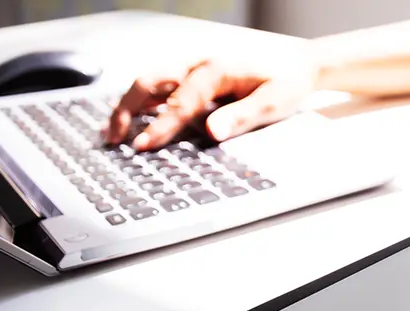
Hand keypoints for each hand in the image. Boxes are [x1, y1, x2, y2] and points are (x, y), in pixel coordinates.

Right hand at [104, 50, 317, 150]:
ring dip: (127, 106)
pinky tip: (131, 121)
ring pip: (149, 82)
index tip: (143, 146)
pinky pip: (160, 87)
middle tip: (112, 139)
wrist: (297, 64)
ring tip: (112, 134)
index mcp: (215, 69)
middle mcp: (197, 64)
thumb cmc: (286, 81)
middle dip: (126, 110)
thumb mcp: (273, 102)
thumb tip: (212, 133)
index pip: (180, 101)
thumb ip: (241, 116)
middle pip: (149, 82)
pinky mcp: (193, 77)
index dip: (160, 126)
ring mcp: (192, 69)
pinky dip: (141, 103)